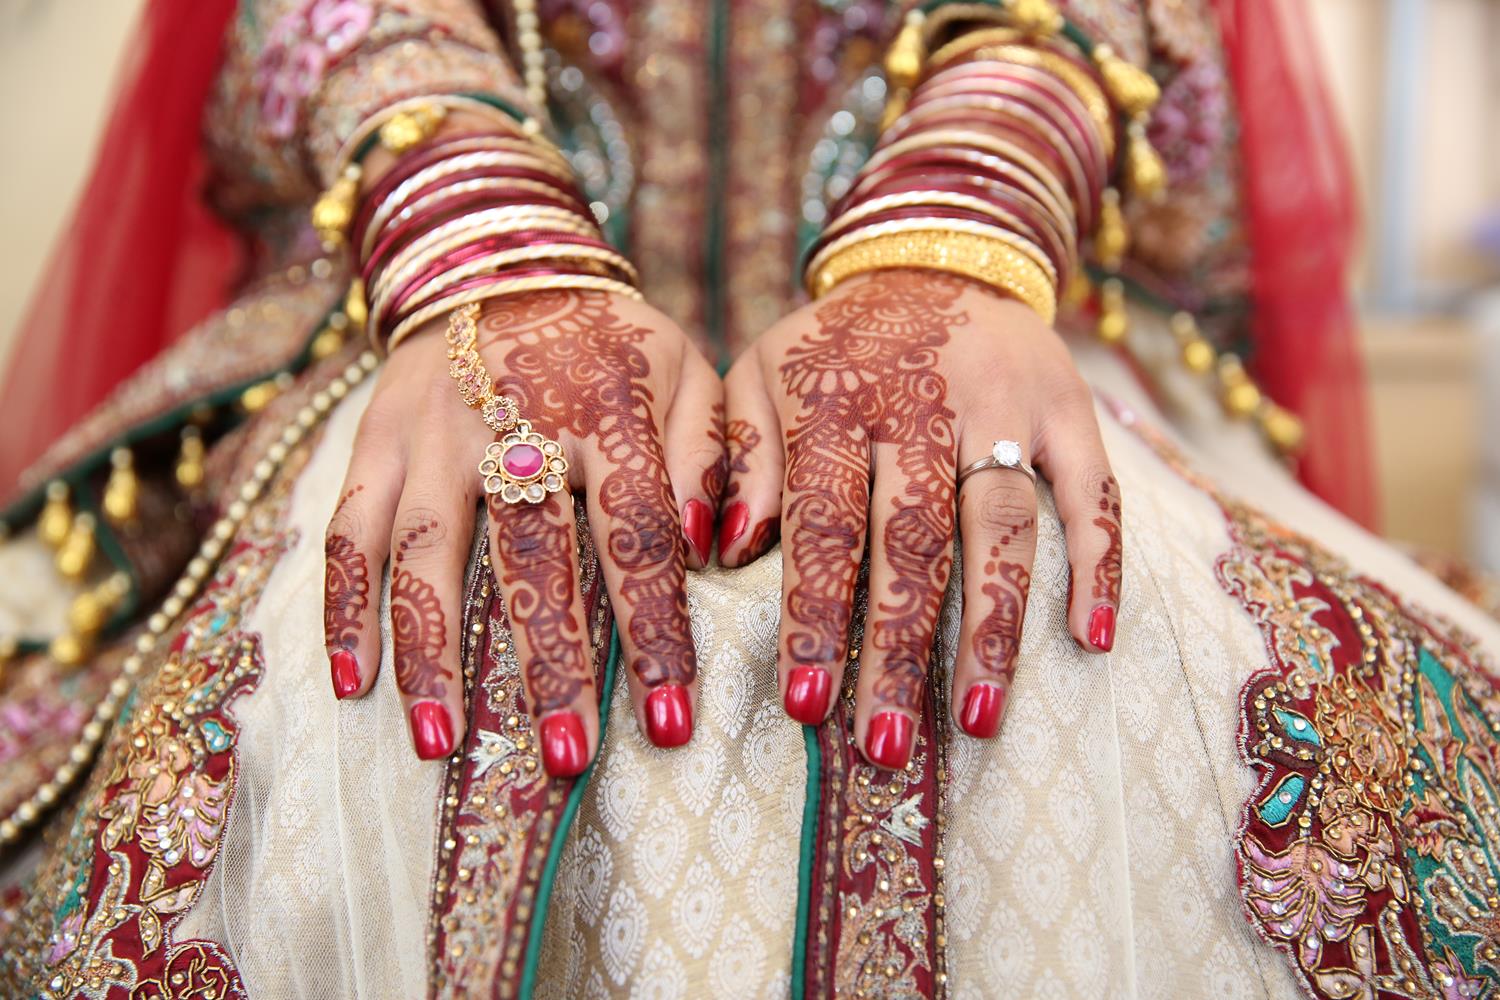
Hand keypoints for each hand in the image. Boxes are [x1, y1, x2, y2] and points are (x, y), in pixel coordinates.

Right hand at [324, 290, 723, 770]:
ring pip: (425, 552)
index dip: (654, 630)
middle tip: (564, 757)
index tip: (669, 720)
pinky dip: (344, 606)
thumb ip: (709, 450)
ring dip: (430, 653)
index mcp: (607, 405)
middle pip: (531, 556)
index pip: (637, 532)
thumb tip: (715, 547)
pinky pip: (348, 528)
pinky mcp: (375, 439)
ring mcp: (433, 431)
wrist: (500, 263)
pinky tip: (353, 684)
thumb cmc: (611, 342)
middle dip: (549, 665)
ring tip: (442, 743)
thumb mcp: (685, 367)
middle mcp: (513, 417)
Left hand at [721, 269, 1121, 768]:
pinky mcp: (1069, 407)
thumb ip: (737, 455)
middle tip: (884, 743)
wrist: (935, 257)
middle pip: (912, 542)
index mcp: (836, 399)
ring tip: (977, 719)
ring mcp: (1005, 406)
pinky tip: (1092, 639)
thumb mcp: (759, 374)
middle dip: (896, 649)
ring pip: (1002, 527)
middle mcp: (923, 404)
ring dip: (992, 627)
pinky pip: (1093, 489)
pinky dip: (1100, 562)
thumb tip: (725, 550)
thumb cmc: (832, 344)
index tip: (807, 705)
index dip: (814, 616)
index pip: (822, 523)